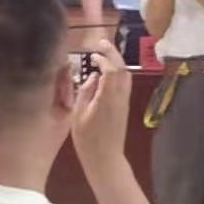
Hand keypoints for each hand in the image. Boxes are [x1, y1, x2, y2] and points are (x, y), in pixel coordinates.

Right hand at [71, 40, 131, 176]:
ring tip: (104, 55)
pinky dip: (117, 73)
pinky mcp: (124, 107)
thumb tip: (93, 77)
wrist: (106, 159)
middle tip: (102, 44)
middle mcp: (120, 96)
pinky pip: (124, 84)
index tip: (94, 52)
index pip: (112, 69)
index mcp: (108, 97)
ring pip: (125, 75)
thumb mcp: (78, 115)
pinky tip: (106, 74)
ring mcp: (124, 101)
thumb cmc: (87, 140)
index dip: (105, 57)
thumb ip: (85, 92)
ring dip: (117, 62)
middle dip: (113, 54)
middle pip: (122, 68)